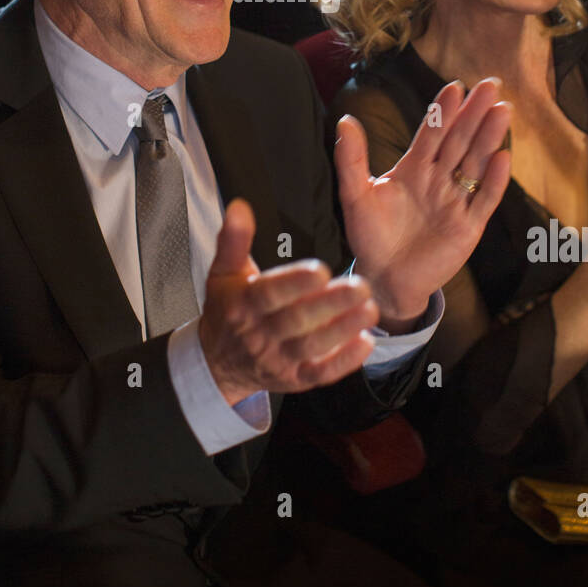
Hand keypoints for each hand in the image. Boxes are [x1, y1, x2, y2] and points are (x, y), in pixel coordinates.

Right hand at [199, 199, 377, 404]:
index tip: (321, 270)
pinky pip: (320, 373)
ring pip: (312, 347)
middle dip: (331, 304)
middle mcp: (261, 334)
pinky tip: (364, 342)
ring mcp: (278, 359)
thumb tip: (240, 208)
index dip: (295, 282)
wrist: (218, 362)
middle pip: (297, 321)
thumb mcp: (223, 273)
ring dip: (343, 330)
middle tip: (361, 287)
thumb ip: (234, 239)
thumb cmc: (226, 312)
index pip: (270, 293)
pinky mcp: (294, 378)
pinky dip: (344, 361)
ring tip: (369, 310)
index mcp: (244, 304)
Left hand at [334, 79, 511, 327]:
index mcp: (412, 169)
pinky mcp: (467, 228)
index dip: (443, 111)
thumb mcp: (355, 196)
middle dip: (474, 114)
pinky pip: (483, 201)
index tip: (455, 86)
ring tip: (502, 110)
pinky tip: (503, 157)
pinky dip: (493, 181)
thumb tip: (345, 120)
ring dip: (488, 138)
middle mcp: (437, 180)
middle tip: (491, 85)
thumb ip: (351, 160)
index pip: (431, 134)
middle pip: (459, 141)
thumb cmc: (369, 236)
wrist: (384, 279)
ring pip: (475, 164)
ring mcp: (455, 202)